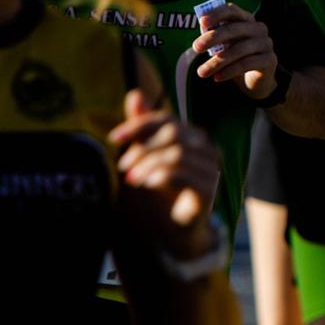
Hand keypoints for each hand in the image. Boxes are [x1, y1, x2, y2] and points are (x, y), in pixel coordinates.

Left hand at [111, 89, 220, 256]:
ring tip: (131, 179)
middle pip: (173, 134)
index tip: (114, 139)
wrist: (173, 230)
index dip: (139, 126)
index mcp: (191, 136)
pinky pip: (185, 175)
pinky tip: (148, 184)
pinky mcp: (209, 190)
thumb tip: (135, 94)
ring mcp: (211, 169)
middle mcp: (206, 149)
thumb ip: (142, 129)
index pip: (166, 120)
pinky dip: (161, 176)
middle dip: (142, 148)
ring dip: (148, 165)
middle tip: (123, 166)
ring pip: (178, 154)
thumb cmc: (159, 191)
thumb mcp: (144, 157)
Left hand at [192, 3, 280, 99]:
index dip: (216, 14)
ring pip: (239, 49)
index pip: (231, 10)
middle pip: (234, 29)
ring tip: (201, 72)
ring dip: (217, 61)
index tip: (201, 22)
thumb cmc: (234, 56)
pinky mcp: (270, 59)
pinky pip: (247, 64)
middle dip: (212, 38)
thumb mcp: (223, 44)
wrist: (253, 80)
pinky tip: (217, 78)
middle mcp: (259, 28)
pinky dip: (229, 71)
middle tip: (196, 48)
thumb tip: (202, 27)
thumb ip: (214, 34)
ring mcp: (266, 43)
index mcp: (246, 19)